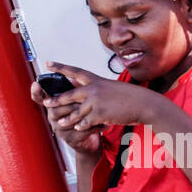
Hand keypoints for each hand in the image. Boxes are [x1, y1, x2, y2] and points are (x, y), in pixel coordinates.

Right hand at [31, 78, 103, 154]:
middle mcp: (53, 117)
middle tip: (84, 101)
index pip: (40, 98)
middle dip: (71, 103)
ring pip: (67, 120)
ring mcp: (60, 129)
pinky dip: (95, 127)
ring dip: (83, 115)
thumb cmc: (85, 118)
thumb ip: (75, 90)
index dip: (36, 92)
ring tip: (96, 112)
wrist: (92, 141)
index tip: (36, 84)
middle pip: (55, 107)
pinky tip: (105, 124)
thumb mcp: (80, 101)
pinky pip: (81, 131)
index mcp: (54, 105)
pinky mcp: (70, 139)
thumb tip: (74, 76)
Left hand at [40, 62, 157, 132]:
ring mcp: (96, 102)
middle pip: (70, 95)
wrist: (145, 104)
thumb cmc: (134, 97)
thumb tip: (95, 95)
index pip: (75, 72)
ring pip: (76, 111)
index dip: (61, 67)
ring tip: (59, 122)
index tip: (48, 63)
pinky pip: (86, 121)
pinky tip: (78, 127)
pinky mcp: (100, 114)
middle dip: (56, 99)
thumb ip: (102, 90)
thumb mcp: (116, 88)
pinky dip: (82, 125)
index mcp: (97, 81)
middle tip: (46, 102)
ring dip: (67, 118)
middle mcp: (93, 90)